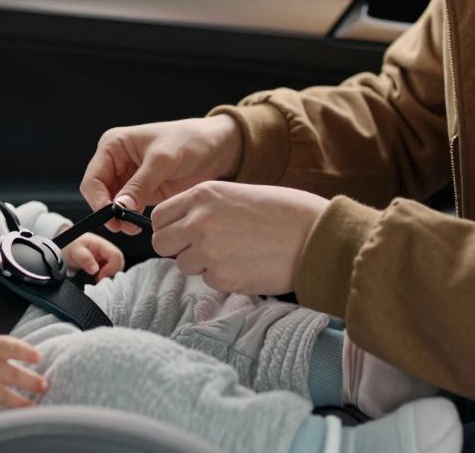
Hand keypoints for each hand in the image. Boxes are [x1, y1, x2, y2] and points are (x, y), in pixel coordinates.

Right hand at [0, 329, 47, 417]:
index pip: (10, 346)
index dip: (25, 351)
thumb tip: (23, 353)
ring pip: (3, 397)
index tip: (38, 357)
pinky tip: (12, 422)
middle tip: (44, 385)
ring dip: (21, 403)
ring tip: (34, 406)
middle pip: (11, 374)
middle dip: (31, 381)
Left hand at [60, 233, 124, 280]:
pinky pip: (109, 275)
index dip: (111, 269)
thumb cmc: (70, 245)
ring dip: (106, 278)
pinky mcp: (103, 267)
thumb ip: (85, 259)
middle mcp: (107, 252)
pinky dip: (103, 280)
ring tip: (94, 280)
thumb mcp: (75, 251)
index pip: (117, 256)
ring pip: (115, 272)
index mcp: (103, 245)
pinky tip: (95, 280)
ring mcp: (106, 260)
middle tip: (97, 280)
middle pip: (119, 265)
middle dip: (110, 275)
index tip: (99, 277)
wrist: (64, 247)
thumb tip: (95, 269)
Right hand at [80, 115, 243, 234]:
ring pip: (112, 205)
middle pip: (99, 195)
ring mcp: (128, 178)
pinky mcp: (142, 192)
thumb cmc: (190, 141)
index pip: (93, 179)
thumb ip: (140, 184)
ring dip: (119, 219)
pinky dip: (130, 219)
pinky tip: (140, 224)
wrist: (218, 148)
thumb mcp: (163, 160)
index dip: (98, 201)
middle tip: (123, 227)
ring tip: (134, 227)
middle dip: (108, 212)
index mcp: (113, 145)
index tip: (112, 217)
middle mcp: (116, 161)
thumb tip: (118, 208)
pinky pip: (128, 209)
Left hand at [151, 181, 328, 295]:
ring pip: (184, 265)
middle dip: (177, 249)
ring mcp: (208, 250)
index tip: (181, 233)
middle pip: (161, 243)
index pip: (159, 216)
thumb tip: (182, 226)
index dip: (169, 227)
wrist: (315, 234)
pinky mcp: (222, 277)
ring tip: (234, 254)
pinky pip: (208, 280)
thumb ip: (205, 208)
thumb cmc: (283, 211)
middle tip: (202, 249)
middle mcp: (198, 220)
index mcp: (202, 194)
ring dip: (202, 264)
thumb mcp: (236, 194)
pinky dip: (223, 277)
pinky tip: (247, 265)